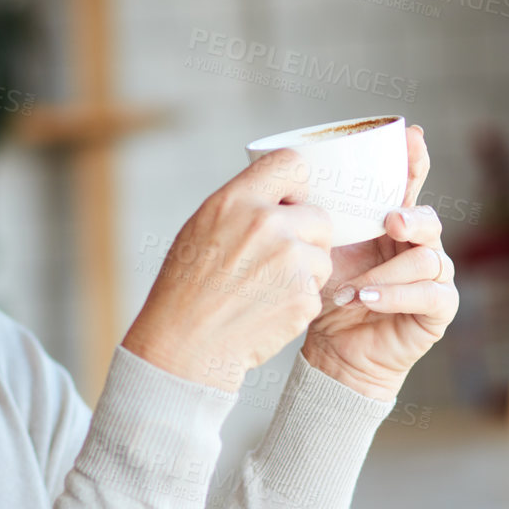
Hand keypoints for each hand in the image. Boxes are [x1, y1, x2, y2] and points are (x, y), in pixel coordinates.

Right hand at [123, 149, 334, 391]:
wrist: (186, 345)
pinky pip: (317, 290)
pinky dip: (299, 301)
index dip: (296, 185)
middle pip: (320, 217)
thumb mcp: (201, 228)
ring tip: (267, 288)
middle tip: (279, 260)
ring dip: (305, 272)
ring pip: (322, 256)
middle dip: (307, 237)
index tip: (290, 203)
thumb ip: (243, 206)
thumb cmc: (187, 289)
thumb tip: (282, 195)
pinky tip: (268, 309)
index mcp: (237, 200)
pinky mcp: (303, 296)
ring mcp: (289, 261)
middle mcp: (268, 224)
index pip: (291, 163)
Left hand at [301, 125, 458, 399]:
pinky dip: (398, 296)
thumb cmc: (328, 298)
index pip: (409, 186)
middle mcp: (419, 247)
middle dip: (411, 217)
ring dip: (388, 272)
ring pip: (429, 259)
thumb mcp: (322, 252)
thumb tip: (289, 177)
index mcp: (393, 226)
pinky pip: (431, 295)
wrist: (334, 353)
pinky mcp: (438, 310)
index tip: (412, 136)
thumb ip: (321, 219)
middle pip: (429, 220)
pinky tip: (369, 300)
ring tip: (354, 289)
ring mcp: (434, 278)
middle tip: (390, 220)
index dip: (415, 161)